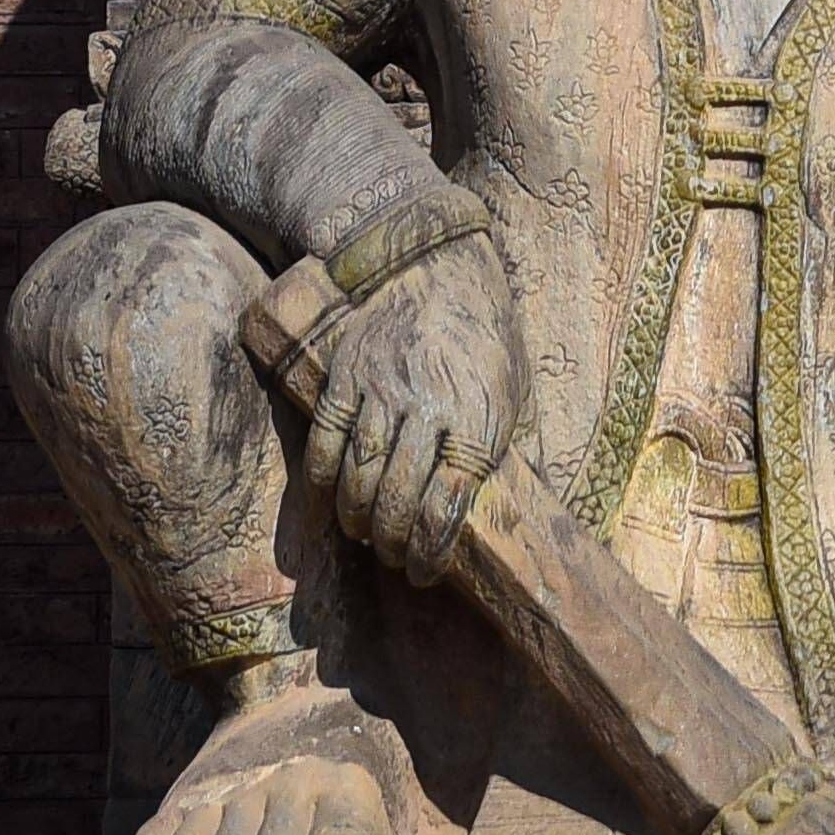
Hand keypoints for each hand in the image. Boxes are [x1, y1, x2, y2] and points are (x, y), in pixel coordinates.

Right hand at [310, 232, 533, 578]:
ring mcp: (381, 391)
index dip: (431, 551)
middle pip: (398, 498)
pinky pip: (325, 445)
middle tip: (393, 558)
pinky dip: (322, 486)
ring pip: (358, 477)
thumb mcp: (512, 387)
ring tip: (367, 536)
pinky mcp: (344, 378)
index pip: (448, 506)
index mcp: (480, 417)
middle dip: (392, 542)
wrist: (435, 261)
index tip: (424, 572)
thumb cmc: (484, 333)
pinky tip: (329, 508)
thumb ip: (495, 443)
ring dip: (358, 520)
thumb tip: (483, 507)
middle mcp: (429, 407)